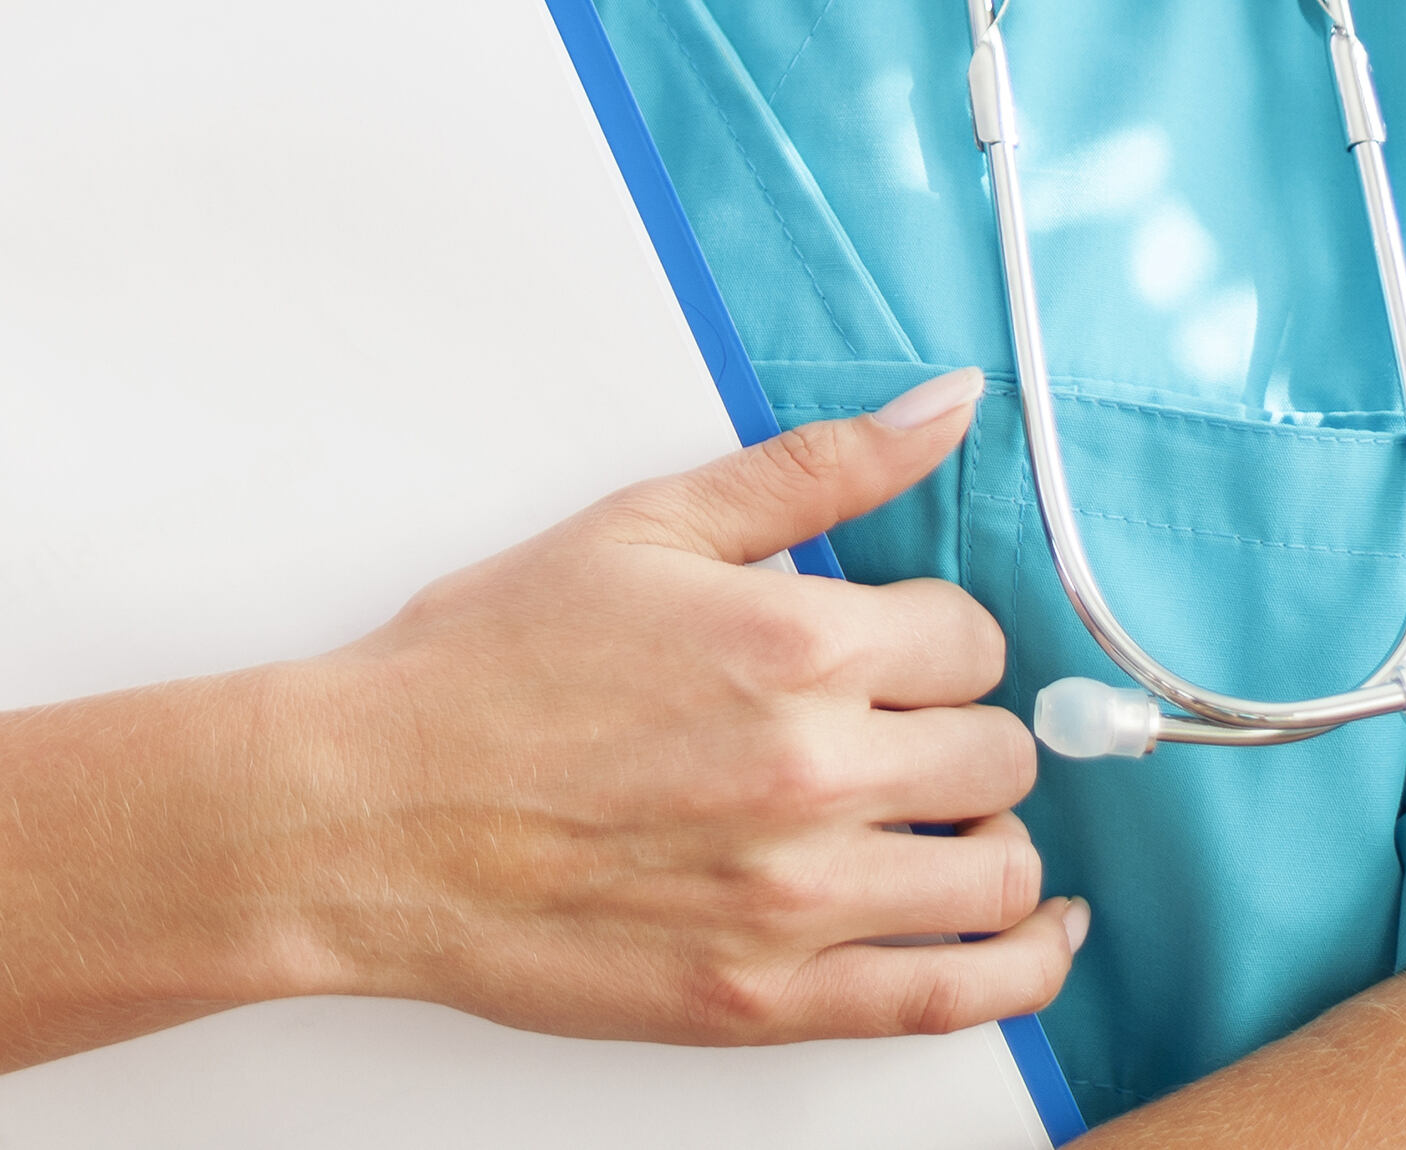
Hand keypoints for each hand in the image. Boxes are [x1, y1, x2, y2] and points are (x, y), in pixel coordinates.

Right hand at [259, 365, 1081, 1045]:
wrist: (371, 813)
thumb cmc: (482, 671)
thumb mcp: (644, 525)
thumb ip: (816, 468)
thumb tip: (946, 406)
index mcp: (792, 646)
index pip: (968, 639)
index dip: (937, 636)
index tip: (902, 649)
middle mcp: (814, 775)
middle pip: (996, 755)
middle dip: (965, 733)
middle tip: (909, 731)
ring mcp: (796, 899)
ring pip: (999, 874)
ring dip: (993, 841)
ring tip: (952, 823)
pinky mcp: (768, 999)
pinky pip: (955, 996)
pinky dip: (1021, 966)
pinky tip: (1035, 934)